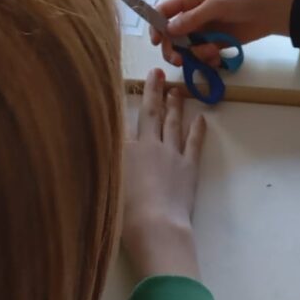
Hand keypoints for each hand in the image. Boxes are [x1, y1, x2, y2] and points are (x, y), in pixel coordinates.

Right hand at [122, 68, 205, 280]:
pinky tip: (201, 117)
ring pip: (173, 124)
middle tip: (158, 72)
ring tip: (177, 90)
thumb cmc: (124, 214)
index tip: (125, 84)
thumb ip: (103, 164)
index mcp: (125, 151)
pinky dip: (197, 129)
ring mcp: (171, 154)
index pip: (122, 120)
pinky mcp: (188, 167)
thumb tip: (98, 146)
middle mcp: (149, 146)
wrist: (156, 227)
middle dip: (154, 90)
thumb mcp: (104, 185)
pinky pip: (194, 143)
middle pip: (152, 113)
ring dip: (175, 105)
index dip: (124, 101)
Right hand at [154, 0, 294, 67]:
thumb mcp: (217, 4)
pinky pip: (201, 55)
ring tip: (211, 54)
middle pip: (171, 35)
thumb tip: (169, 28)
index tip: (157, 42)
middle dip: (173, 48)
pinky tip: (216, 58)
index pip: (164, 12)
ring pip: (186, 48)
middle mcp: (193, 16)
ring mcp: (204, 31)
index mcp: (190, 0)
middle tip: (180, 60)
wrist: (271, 12)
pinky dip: (205, 60)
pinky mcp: (214, 44)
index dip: (156, 26)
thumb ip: (193, 17)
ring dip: (194, 55)